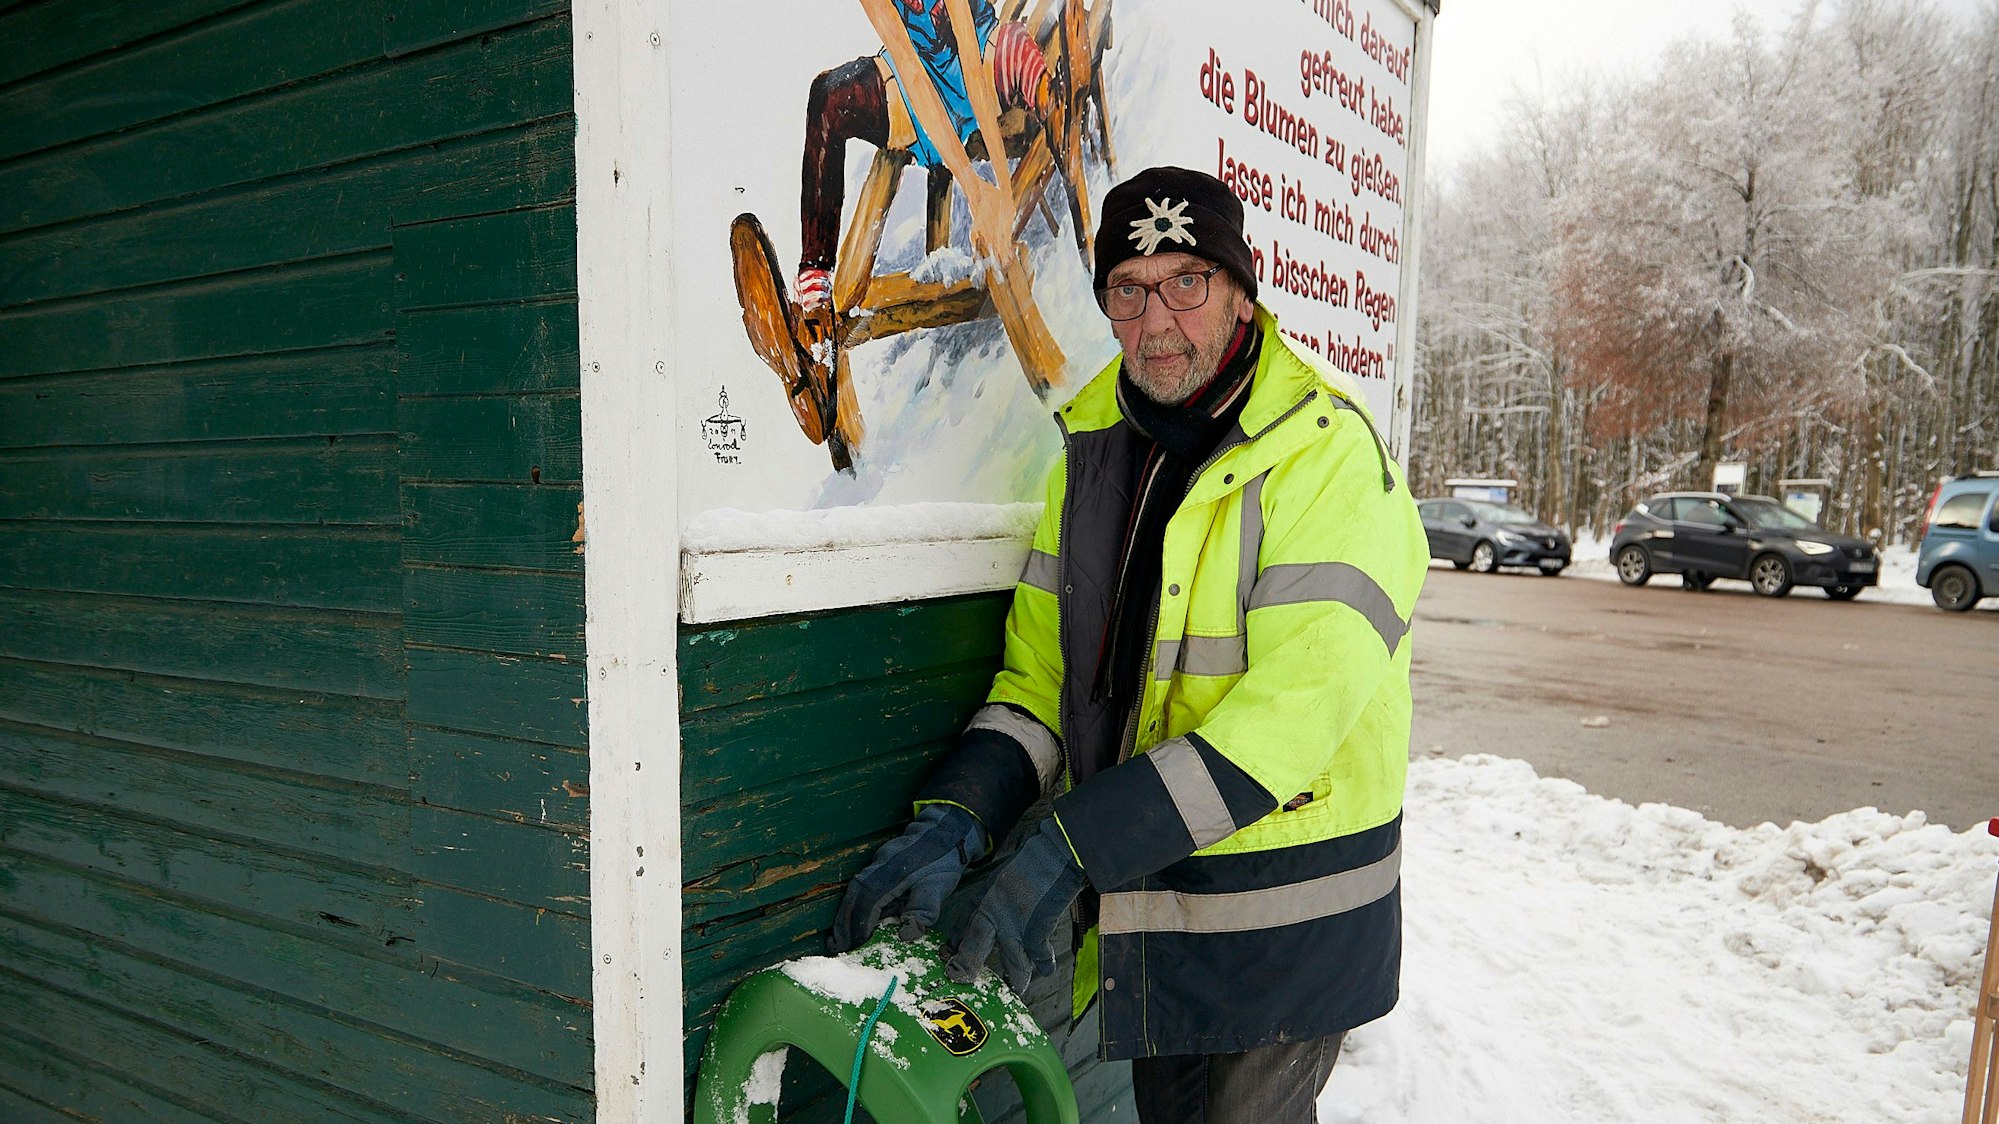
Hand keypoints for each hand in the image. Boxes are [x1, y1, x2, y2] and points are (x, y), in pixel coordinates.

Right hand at [827, 804, 985, 953]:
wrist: (948, 828)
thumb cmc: (944, 859)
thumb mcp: (938, 888)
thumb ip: (922, 911)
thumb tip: (904, 935)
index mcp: (890, 874)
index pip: (866, 903)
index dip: (857, 926)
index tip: (851, 945)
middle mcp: (878, 867)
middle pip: (853, 897)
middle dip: (843, 922)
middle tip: (836, 945)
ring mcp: (878, 863)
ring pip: (855, 890)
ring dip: (847, 914)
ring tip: (842, 937)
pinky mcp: (881, 864)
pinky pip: (862, 885)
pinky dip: (856, 904)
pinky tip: (859, 918)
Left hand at [946, 816, 1086, 993]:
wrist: (1056, 852)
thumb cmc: (1036, 857)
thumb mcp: (1008, 872)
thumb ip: (1001, 893)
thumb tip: (1004, 906)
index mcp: (987, 894)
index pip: (964, 921)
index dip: (956, 938)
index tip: (950, 952)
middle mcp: (994, 911)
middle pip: (975, 946)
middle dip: (968, 966)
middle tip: (963, 978)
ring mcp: (1014, 924)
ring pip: (1011, 961)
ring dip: (1016, 978)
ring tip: (1016, 989)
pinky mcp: (1036, 931)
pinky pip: (1038, 958)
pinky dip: (1044, 965)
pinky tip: (1046, 970)